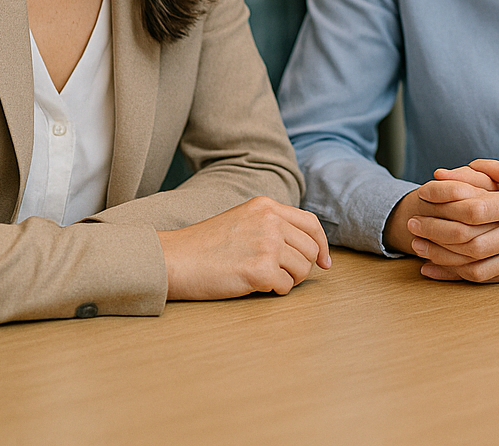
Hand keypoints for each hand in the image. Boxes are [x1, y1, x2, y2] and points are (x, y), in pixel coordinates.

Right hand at [157, 196, 329, 300]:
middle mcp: (270, 221)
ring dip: (287, 280)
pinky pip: (285, 286)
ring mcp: (267, 244)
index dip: (322, 245)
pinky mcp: (261, 268)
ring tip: (263, 280)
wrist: (172, 259)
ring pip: (302, 269)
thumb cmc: (203, 246)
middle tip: (282, 277)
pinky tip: (254, 285)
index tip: (325, 262)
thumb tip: (306, 247)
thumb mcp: (242, 220)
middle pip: (310, 250)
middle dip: (301, 268)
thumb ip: (271, 225)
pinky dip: (274, 291)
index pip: (310, 224)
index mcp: (266, 206)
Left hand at [394, 160, 498, 282]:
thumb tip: (441, 174)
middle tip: (413, 225)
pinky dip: (453, 274)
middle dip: (435, 232)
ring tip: (417, 246)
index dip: (443, 201)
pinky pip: (482, 278)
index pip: (476, 206)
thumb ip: (480, 172)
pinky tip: (432, 266)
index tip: (422, 195)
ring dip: (440, 256)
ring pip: (474, 264)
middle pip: (471, 239)